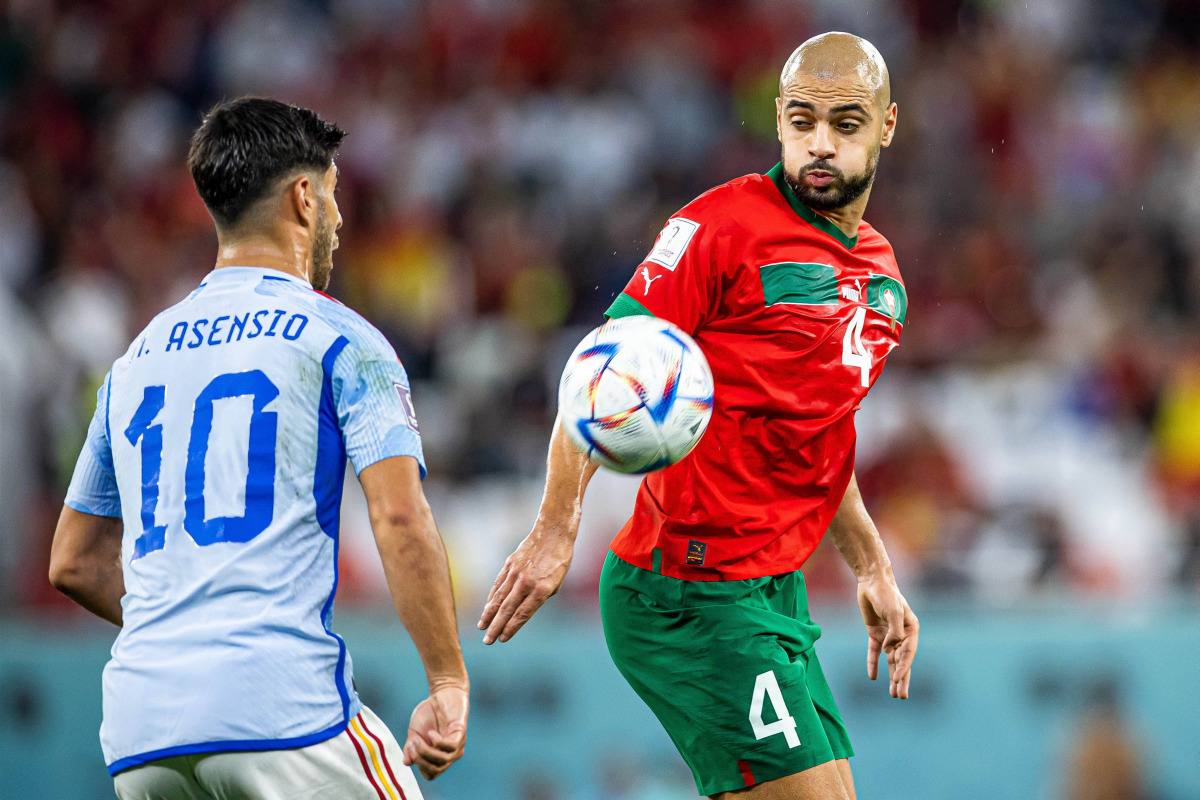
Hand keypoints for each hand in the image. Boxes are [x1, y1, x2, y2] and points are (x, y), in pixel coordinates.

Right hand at [402, 684, 467, 779]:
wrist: (442, 693)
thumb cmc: (429, 713)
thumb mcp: (415, 732)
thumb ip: (411, 748)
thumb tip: (406, 763)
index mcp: (440, 756)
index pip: (431, 774)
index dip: (419, 765)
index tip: (410, 750)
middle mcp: (450, 754)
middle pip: (435, 770)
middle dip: (420, 759)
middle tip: (412, 744)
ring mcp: (457, 745)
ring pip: (442, 760)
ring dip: (425, 751)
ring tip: (417, 739)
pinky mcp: (461, 733)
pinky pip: (450, 747)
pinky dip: (437, 742)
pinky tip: (431, 733)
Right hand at [477, 523, 574, 644]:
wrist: (553, 532)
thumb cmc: (560, 559)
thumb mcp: (557, 581)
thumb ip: (541, 597)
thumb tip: (525, 607)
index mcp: (541, 589)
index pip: (522, 614)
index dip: (511, 628)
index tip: (502, 639)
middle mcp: (526, 582)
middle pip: (507, 610)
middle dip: (496, 627)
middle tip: (487, 641)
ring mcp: (516, 573)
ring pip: (499, 598)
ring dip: (489, 614)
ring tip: (482, 626)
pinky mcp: (509, 564)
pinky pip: (498, 584)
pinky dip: (491, 597)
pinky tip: (487, 607)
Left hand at [857, 574, 918, 698]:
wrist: (871, 581)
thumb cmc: (886, 594)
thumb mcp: (894, 612)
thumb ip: (895, 631)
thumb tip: (890, 649)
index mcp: (911, 630)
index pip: (908, 654)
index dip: (903, 668)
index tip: (897, 680)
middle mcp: (902, 635)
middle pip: (902, 661)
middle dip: (902, 679)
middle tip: (901, 696)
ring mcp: (888, 635)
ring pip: (890, 660)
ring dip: (891, 675)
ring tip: (893, 693)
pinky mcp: (875, 633)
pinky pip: (874, 651)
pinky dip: (873, 663)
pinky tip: (873, 676)